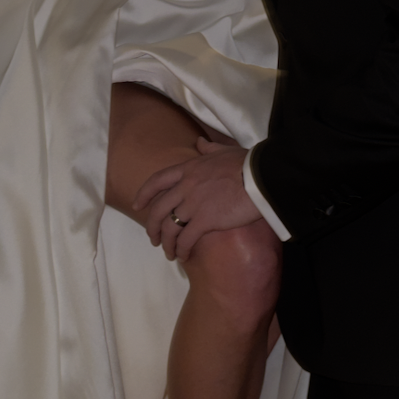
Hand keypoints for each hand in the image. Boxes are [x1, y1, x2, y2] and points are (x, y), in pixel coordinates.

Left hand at [135, 140, 261, 261]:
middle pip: (159, 209)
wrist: (261, 178)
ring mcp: (193, 204)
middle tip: (153, 238)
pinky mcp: (205, 221)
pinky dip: (181, 250)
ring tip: (169, 253)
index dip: (144, 194)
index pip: (157, 181)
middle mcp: (186, 187)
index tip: (137, 205)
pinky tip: (183, 256)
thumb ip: (208, 148)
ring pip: (170, 228)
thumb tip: (199, 142)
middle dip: (152, 226)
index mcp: (188, 169)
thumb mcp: (223, 150)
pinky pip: (186, 239)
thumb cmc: (247, 163)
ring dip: (166, 243)